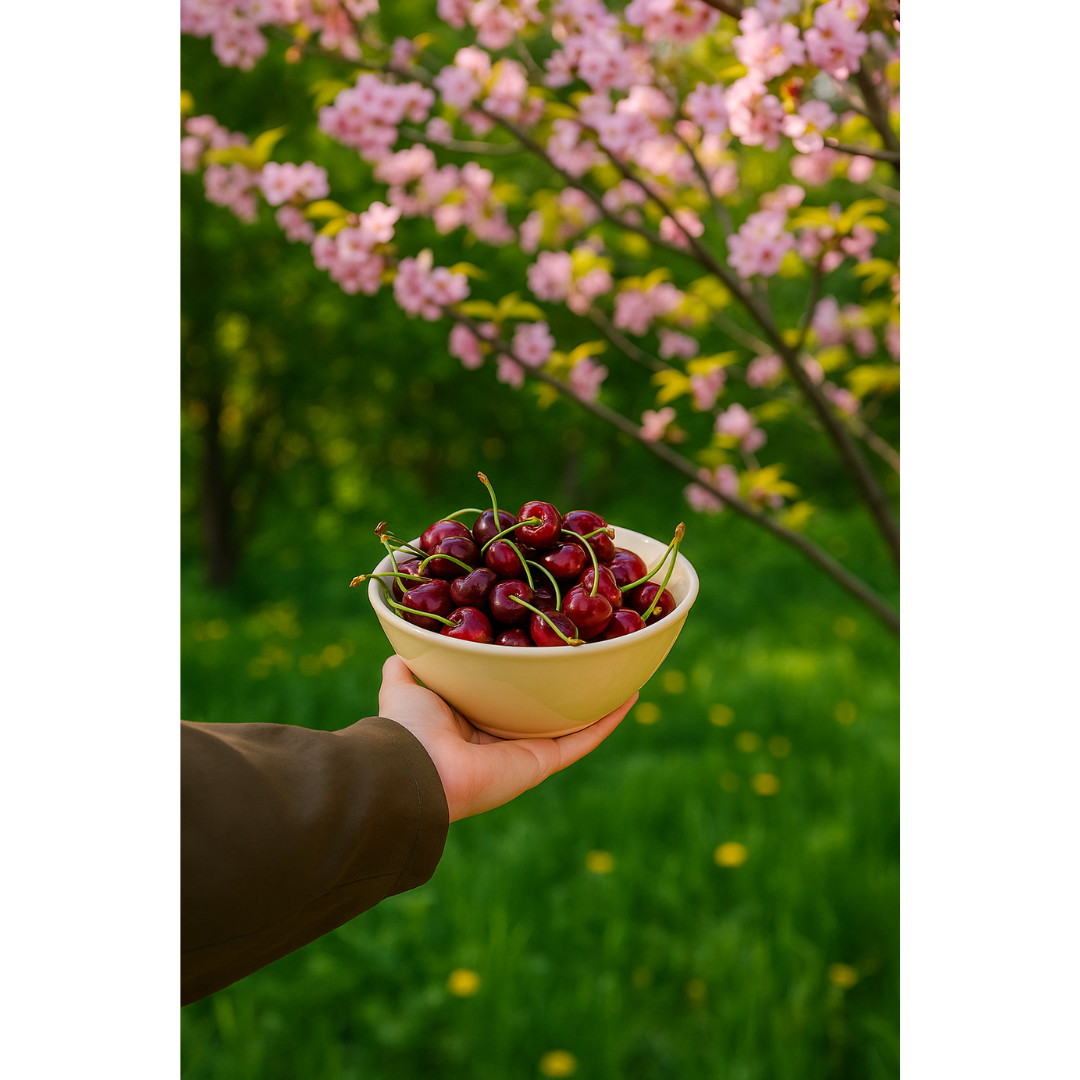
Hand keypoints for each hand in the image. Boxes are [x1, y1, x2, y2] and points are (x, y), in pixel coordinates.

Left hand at [377, 654, 635, 822]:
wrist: (414, 769)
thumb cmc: (407, 727)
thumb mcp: (405, 686)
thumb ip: (408, 668)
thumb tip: (401, 645)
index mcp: (471, 723)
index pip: (506, 696)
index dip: (525, 675)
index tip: (544, 646)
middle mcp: (501, 739)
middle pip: (544, 711)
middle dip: (567, 688)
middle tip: (589, 654)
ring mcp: (525, 753)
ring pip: (571, 724)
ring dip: (597, 701)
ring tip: (619, 670)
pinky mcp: (542, 762)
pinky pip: (582, 739)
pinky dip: (608, 719)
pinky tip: (629, 693)